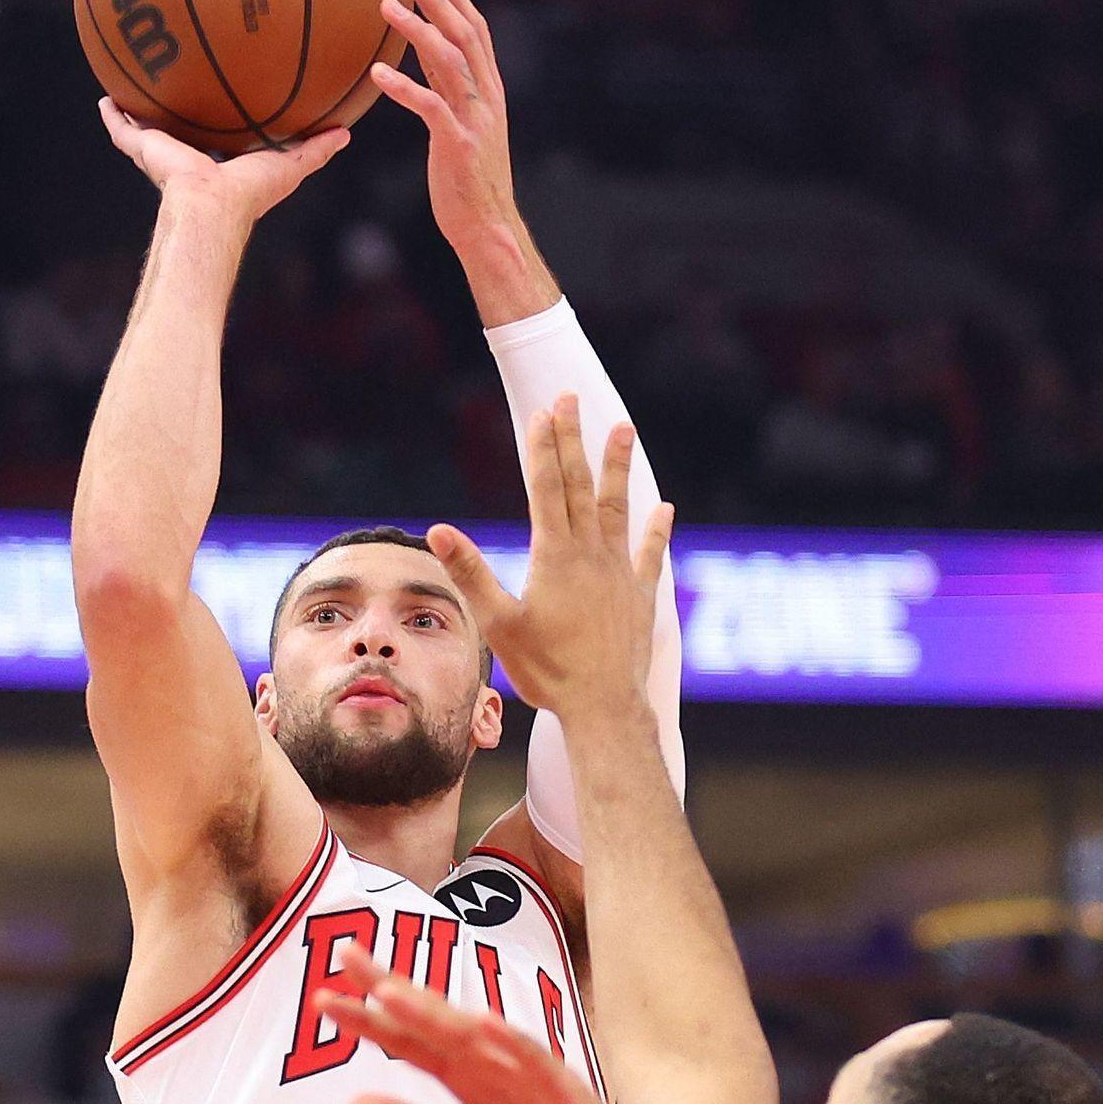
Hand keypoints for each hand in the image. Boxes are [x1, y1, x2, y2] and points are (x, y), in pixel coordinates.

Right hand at [98, 98, 347, 225]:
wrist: (212, 204)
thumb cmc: (252, 192)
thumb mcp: (292, 164)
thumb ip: (316, 150)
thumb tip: (347, 133)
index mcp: (218, 165)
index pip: (219, 141)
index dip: (222, 125)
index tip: (224, 104)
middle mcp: (188, 160)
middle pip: (180, 133)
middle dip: (178, 115)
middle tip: (176, 88)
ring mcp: (163, 154)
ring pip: (148, 129)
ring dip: (141, 111)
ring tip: (133, 86)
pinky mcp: (144, 149)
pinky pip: (122, 128)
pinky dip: (113, 114)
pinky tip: (106, 96)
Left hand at [322, 946, 652, 1103]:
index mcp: (468, 1082)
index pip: (410, 1042)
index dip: (370, 1019)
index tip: (324, 997)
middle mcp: (493, 1067)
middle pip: (434, 1023)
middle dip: (391, 990)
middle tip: (345, 953)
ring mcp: (529, 1076)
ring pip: (474, 1037)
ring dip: (434, 1013)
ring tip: (392, 991)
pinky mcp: (565, 1093)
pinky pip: (534, 1063)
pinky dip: (509, 1041)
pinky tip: (482, 1022)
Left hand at [372, 0, 523, 257]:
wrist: (489, 226)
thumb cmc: (470, 182)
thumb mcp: (465, 128)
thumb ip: (451, 93)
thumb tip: (429, 62)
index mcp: (490, 93)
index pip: (477, 34)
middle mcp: (487, 100)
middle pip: (464, 36)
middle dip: (438, 0)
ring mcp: (474, 120)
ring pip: (448, 61)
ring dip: (417, 30)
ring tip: (387, 7)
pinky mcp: (457, 144)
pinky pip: (430, 106)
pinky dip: (403, 86)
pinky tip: (377, 72)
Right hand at [425, 395, 673, 719]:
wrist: (603, 707)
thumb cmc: (546, 670)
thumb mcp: (498, 623)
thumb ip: (470, 572)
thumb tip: (439, 529)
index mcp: (554, 556)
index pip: (546, 487)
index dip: (543, 447)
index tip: (543, 410)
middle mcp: (591, 555)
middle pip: (580, 485)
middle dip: (573, 440)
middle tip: (571, 397)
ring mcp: (620, 573)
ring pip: (618, 509)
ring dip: (618, 467)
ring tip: (623, 429)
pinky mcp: (640, 597)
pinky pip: (650, 554)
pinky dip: (656, 529)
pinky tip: (663, 508)